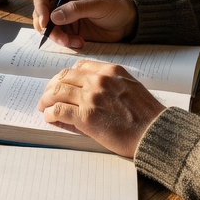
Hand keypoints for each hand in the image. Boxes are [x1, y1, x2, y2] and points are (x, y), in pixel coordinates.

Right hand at [32, 0, 136, 48]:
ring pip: (48, 28)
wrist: (126, 22)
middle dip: (48, 28)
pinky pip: (59, 37)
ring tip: (75, 42)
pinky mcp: (69, 29)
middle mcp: (61, 0)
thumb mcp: (98, 5)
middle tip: (60, 38)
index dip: (40, 7)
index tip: (46, 22)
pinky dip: (66, 42)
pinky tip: (80, 42)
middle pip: (41, 13)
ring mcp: (64, 16)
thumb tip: (54, 17)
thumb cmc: (115, 6)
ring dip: (58, 37)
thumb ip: (76, 9)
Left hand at [37, 60, 163, 157]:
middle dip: (52, 86)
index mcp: (110, 71)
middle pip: (64, 77)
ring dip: (46, 100)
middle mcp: (99, 80)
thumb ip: (111, 83)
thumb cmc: (147, 115)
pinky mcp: (86, 117)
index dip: (67, 75)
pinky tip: (49, 117)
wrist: (155, 133)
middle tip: (47, 95)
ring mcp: (91, 98)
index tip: (62, 83)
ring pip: (57, 92)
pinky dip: (50, 113)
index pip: (79, 66)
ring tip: (44, 107)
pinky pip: (59, 110)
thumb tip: (89, 89)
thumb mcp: (130, 87)